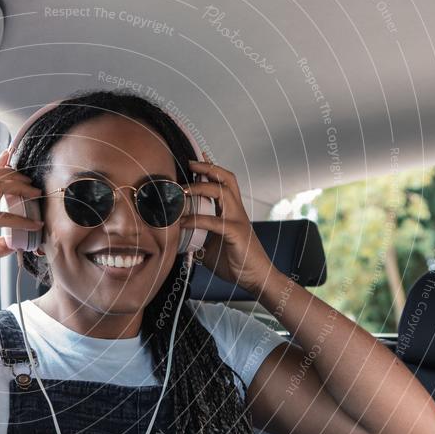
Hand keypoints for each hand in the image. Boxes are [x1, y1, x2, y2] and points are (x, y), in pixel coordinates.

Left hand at [179, 152, 276, 293]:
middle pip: (226, 179)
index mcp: (232, 211)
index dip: (212, 167)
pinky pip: (213, 222)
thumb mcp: (211, 246)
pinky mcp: (235, 233)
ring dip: (200, 187)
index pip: (224, 181)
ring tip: (182, 189)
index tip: (197, 156)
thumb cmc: (235, 262)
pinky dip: (196, 220)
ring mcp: (238, 220)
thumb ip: (197, 237)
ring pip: (222, 193)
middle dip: (207, 168)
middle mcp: (236, 211)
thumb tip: (178, 236)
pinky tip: (182, 223)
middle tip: (188, 163)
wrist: (256, 278)